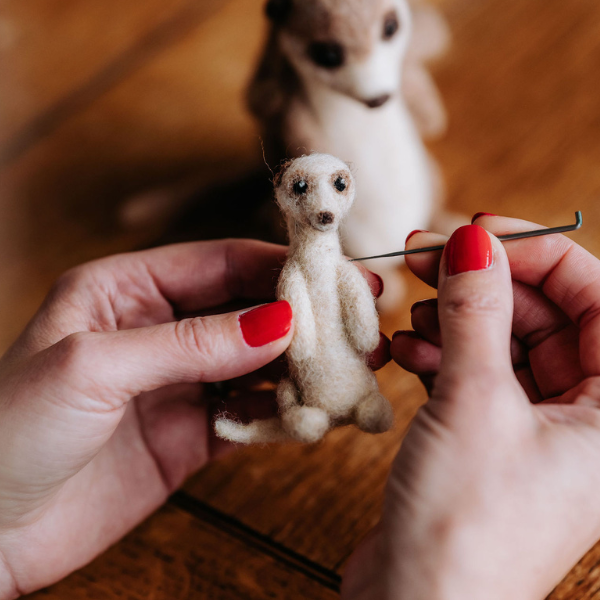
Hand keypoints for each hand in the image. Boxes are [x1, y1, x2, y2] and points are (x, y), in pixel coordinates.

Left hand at [0, 239, 387, 598]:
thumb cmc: (9, 433)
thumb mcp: (95, 368)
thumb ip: (191, 343)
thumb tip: (279, 323)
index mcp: (126, 290)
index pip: (220, 263)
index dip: (279, 266)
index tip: (335, 273)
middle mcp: (157, 330)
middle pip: (248, 310)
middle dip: (305, 315)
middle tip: (360, 319)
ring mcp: (178, 383)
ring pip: (257, 362)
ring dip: (302, 366)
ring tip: (352, 367)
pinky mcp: (190, 433)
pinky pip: (251, 413)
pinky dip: (284, 413)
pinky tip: (312, 415)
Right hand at [342, 216, 599, 599]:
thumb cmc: (467, 529)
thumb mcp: (473, 401)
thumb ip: (475, 312)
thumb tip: (471, 243)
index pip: (596, 296)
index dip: (536, 254)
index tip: (475, 232)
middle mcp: (590, 417)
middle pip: (544, 313)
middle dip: (482, 282)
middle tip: (425, 258)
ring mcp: (538, 426)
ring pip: (504, 340)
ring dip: (454, 319)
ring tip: (412, 317)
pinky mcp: (493, 436)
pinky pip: (476, 371)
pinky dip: (440, 354)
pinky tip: (406, 352)